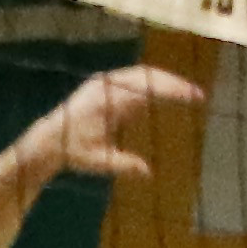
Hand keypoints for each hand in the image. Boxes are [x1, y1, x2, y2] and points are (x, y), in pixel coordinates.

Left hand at [32, 64, 203, 183]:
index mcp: (107, 97)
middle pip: (148, 74)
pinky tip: (167, 96)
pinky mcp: (107, 87)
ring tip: (188, 94)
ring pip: (142, 75)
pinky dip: (153, 86)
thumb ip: (122, 164)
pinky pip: (134, 81)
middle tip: (198, 94)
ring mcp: (106, 83)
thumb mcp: (97, 160)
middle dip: (174, 83)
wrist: (48, 139)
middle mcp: (107, 84)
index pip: (146, 85)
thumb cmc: (72, 150)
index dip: (172, 89)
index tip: (193, 95)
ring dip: (165, 83)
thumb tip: (147, 172)